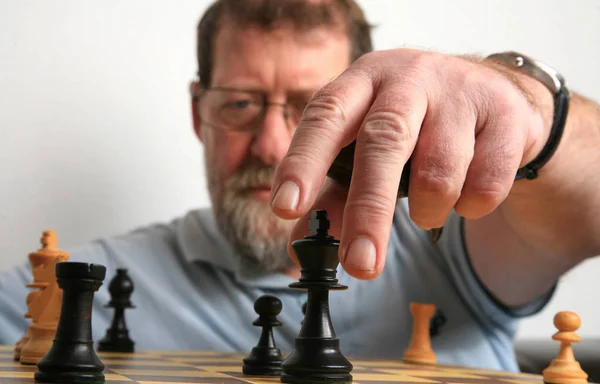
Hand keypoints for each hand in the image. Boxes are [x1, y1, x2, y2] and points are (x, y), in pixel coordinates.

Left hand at [270, 48, 547, 279]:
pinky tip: (466, 191)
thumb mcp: (368, 144)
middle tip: (359, 264)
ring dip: (429, 211)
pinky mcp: (505, 115)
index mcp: (363, 82)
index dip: (304, 162)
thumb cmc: (416, 123)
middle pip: (384, 143)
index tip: (285, 207)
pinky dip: (470, 207)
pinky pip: (486, 185)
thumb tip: (302, 243)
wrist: (494, 96)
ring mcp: (460, 92)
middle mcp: (409, 79)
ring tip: (427, 207)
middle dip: (369, 211)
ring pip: (439, 174)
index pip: (325, 116)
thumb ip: (334, 192)